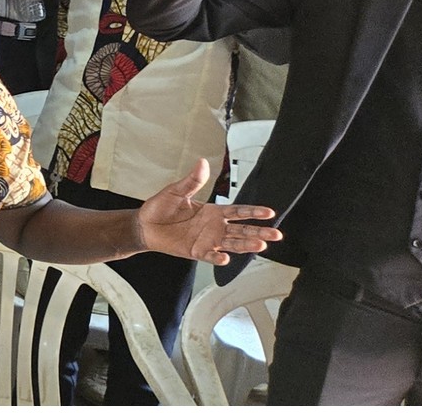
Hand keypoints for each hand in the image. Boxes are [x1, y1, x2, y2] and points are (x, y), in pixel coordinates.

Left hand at [134, 160, 284, 266]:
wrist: (145, 224)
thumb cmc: (161, 208)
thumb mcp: (176, 191)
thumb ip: (192, 181)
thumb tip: (202, 162)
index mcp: (213, 211)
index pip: (238, 211)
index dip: (253, 212)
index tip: (269, 213)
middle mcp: (215, 227)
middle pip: (242, 230)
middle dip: (259, 232)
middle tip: (276, 234)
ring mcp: (208, 240)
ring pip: (232, 244)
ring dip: (246, 245)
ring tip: (260, 245)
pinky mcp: (198, 251)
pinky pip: (211, 256)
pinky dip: (218, 258)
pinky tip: (225, 258)